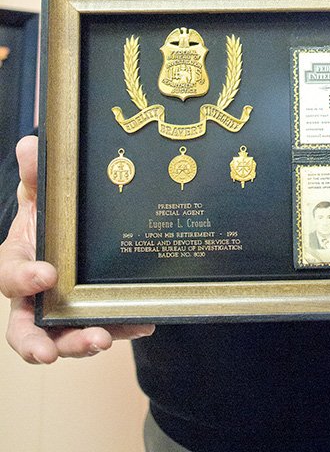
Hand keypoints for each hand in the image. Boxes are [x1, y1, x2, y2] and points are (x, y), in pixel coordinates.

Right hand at [0, 135, 154, 363]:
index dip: (23, 279)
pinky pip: (107, 323)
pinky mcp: (94, 311)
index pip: (10, 275)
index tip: (45, 274)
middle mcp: (37, 293)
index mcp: (20, 260)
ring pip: (65, 335)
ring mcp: (65, 307)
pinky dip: (124, 325)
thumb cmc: (50, 209)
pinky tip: (145, 321)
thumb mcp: (44, 187)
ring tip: (102, 339)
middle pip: (28, 328)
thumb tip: (30, 146)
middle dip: (37, 344)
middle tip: (50, 353)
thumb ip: (37, 171)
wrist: (74, 219)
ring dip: (81, 342)